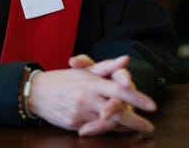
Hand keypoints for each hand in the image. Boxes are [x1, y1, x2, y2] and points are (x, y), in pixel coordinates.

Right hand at [27, 55, 155, 134]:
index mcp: (91, 81)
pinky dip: (109, 130)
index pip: (119, 89)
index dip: (137, 98)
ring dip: (124, 127)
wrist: (37, 92)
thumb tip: (126, 59)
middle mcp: (88, 97)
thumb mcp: (84, 69)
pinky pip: (96, 130)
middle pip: (117, 110)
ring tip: (136, 128)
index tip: (151, 105)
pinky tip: (117, 130)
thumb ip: (106, 66)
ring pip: (108, 123)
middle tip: (150, 125)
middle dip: (136, 119)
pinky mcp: (75, 124)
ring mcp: (81, 112)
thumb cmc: (63, 79)